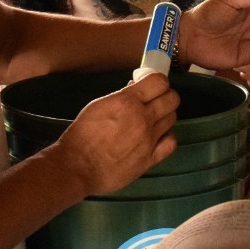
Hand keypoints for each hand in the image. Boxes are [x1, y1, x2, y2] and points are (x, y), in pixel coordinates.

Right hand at [53, 73, 178, 195]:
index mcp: (127, 102)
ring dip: (165, 115)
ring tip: (155, 119)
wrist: (77, 167)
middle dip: (166, 96)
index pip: (160, 82)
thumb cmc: (82, 135)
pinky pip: (171, 143)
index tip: (153, 85)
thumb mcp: (99, 105)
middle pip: (172, 99)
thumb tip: (137, 89)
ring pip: (172, 118)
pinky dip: (167, 137)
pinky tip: (158, 137)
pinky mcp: (149, 159)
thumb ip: (122, 97)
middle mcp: (142, 118)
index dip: (159, 81)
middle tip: (157, 100)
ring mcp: (148, 139)